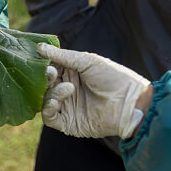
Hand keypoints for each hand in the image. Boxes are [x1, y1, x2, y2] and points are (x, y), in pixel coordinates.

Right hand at [37, 43, 151, 138]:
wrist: (131, 103)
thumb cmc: (114, 78)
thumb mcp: (88, 61)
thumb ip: (63, 56)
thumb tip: (39, 47)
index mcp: (71, 74)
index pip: (49, 69)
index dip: (43, 65)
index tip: (39, 60)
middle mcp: (65, 90)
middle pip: (44, 85)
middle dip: (44, 78)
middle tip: (51, 73)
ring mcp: (66, 107)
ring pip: (44, 100)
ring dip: (52, 92)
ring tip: (68, 88)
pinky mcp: (67, 123)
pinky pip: (49, 117)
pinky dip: (48, 109)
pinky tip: (55, 102)